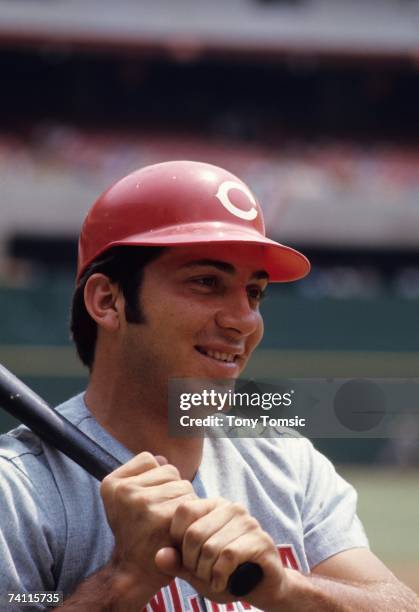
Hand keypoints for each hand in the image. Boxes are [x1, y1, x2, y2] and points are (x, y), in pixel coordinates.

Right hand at [100, 452, 195, 595]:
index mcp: (112, 483)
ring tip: (169, 523)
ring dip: (183, 503)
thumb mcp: (123, 501)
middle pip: (170, 471)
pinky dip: (191, 516)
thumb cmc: (134, 533)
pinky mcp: (163, 518)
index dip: (155, 479)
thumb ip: (141, 475)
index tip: (146, 501)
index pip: (149, 460)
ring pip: (184, 486)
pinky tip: (178, 529)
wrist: (133, 573)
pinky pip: (191, 502)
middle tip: (159, 516)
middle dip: (171, 490)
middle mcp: (125, 490)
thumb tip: (163, 458)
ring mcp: (143, 503)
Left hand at [155, 497, 288, 608]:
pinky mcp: (260, 540)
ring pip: (210, 547)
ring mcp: (248, 522)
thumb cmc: (225, 575)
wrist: (261, 588)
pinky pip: (228, 556)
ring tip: (214, 579)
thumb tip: (159, 556)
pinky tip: (224, 583)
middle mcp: (231, 508)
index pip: (183, 511)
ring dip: (207, 573)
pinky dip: (220, 576)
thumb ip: (176, 562)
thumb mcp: (194, 570)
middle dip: (192, 563)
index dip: (178, 541)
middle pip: (194, 533)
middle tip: (201, 575)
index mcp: (213, 506)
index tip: (187, 560)